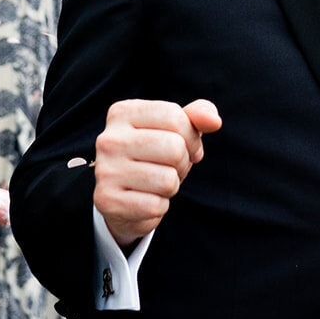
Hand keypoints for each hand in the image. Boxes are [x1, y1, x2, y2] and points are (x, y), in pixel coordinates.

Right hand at [93, 99, 221, 247]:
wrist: (123, 197)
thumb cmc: (155, 155)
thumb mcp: (176, 129)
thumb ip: (197, 116)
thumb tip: (214, 121)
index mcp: (122, 113)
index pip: (174, 116)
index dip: (191, 135)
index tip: (184, 145)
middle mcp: (108, 139)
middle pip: (173, 148)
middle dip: (183, 161)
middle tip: (170, 167)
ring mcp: (105, 171)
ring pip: (168, 179)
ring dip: (172, 185)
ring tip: (156, 183)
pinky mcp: (107, 201)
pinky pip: (156, 205)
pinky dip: (159, 206)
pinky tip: (144, 199)